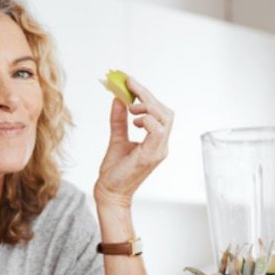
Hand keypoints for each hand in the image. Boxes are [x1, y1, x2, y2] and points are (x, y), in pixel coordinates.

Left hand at [94, 77, 173, 208]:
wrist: (109, 192)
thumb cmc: (114, 171)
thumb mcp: (117, 139)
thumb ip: (119, 120)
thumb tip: (118, 99)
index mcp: (156, 141)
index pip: (160, 112)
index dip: (147, 95)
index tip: (130, 82)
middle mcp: (161, 145)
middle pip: (165, 111)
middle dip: (148, 95)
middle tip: (129, 86)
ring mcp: (159, 150)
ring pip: (164, 118)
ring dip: (147, 106)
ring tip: (131, 109)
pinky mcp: (151, 155)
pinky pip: (157, 130)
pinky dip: (146, 120)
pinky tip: (134, 121)